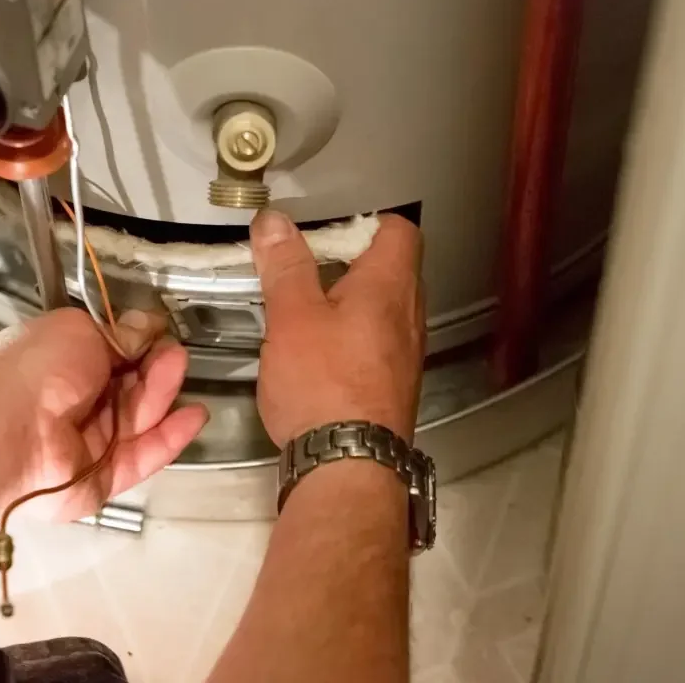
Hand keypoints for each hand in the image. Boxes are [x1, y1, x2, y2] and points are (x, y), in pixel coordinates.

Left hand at [0, 308, 208, 521]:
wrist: (8, 433)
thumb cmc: (38, 369)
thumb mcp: (78, 331)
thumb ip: (117, 334)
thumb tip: (145, 326)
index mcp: (60, 363)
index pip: (110, 354)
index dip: (138, 343)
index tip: (160, 332)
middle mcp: (75, 403)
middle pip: (130, 386)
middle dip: (155, 367)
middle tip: (173, 354)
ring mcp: (90, 444)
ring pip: (139, 418)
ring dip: (164, 394)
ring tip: (179, 372)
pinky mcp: (104, 479)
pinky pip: (142, 457)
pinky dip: (169, 438)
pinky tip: (195, 416)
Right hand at [251, 211, 425, 444]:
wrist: (348, 463)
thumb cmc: (323, 385)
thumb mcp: (292, 316)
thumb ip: (285, 266)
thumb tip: (276, 222)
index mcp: (390, 286)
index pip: (398, 230)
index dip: (364, 221)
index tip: (323, 229)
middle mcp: (409, 316)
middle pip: (390, 268)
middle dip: (348, 261)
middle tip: (305, 266)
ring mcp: (405, 353)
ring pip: (382, 308)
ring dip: (348, 301)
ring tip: (305, 309)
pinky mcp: (392, 385)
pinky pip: (376, 343)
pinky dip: (350, 336)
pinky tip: (317, 353)